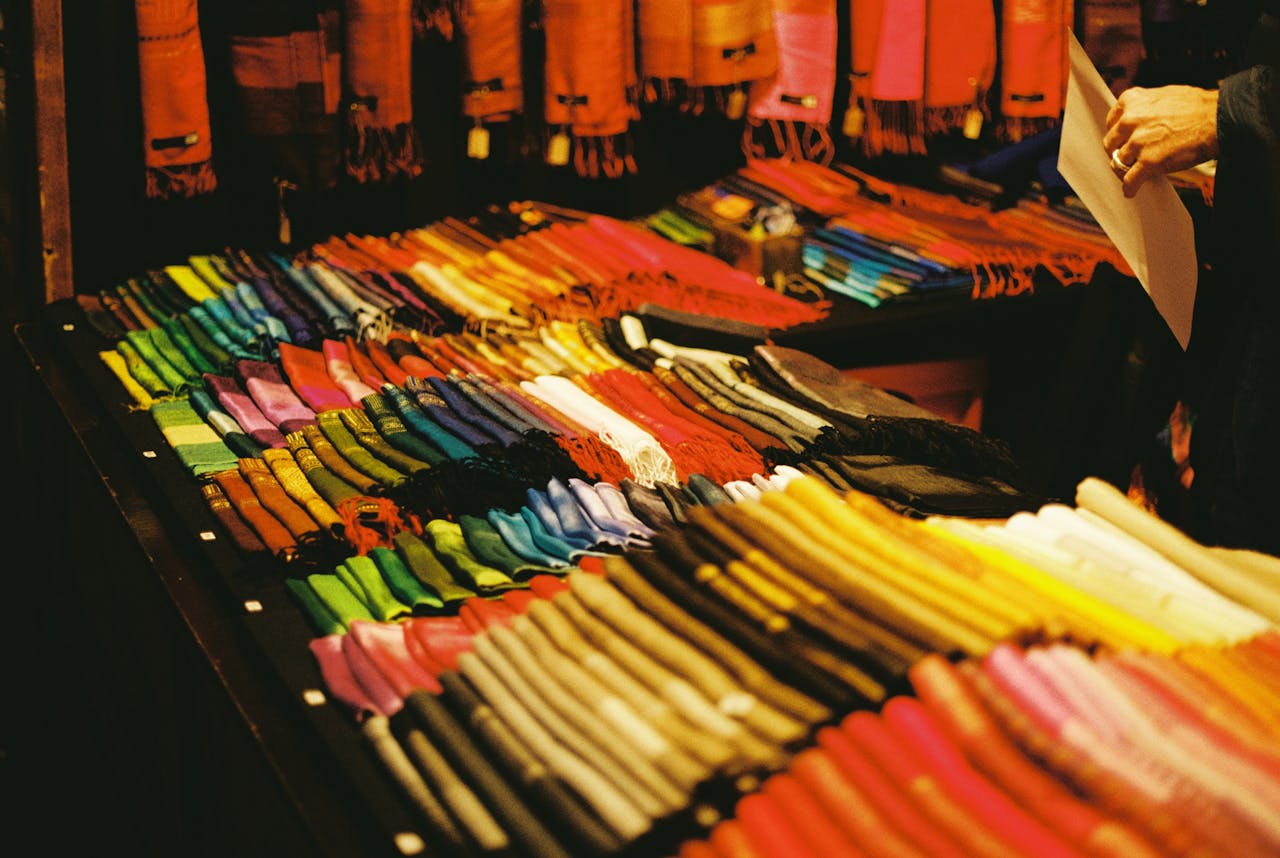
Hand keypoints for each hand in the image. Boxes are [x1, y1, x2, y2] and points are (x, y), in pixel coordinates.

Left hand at [1102, 85, 1218, 196]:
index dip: (1118, 134)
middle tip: (1128, 158)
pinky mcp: (1148, 162)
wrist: (1218, 118)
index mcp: (1132, 100)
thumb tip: (1139, 118)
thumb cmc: (1197, 106)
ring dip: (1125, 170)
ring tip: (1133, 174)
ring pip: (1119, 163)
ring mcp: (1138, 142)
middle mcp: (1130, 120)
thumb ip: (1145, 106)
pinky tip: (1131, 191)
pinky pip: (1130, 180)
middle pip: (1111, 144)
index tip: (1122, 141)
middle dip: (1119, 151)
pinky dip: (1129, 188)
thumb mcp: (1164, 95)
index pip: (1112, 122)